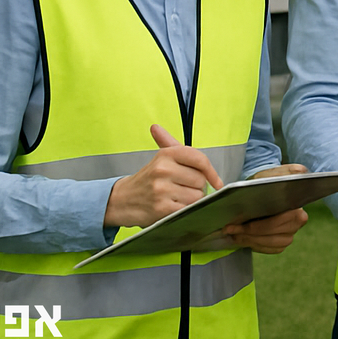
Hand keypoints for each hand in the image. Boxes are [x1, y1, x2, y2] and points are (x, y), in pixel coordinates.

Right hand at [104, 124, 223, 228]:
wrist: (121, 200)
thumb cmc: (146, 180)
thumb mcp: (158, 158)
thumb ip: (168, 143)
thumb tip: (156, 128)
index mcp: (166, 154)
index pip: (200, 159)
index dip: (212, 172)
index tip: (216, 181)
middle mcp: (163, 169)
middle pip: (201, 180)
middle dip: (197, 187)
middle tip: (183, 188)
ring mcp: (162, 189)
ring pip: (196, 196)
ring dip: (191, 201)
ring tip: (177, 198)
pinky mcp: (161, 208)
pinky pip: (188, 210)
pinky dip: (185, 211)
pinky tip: (174, 207)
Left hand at [222, 162, 309, 253]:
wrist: (265, 187)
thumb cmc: (267, 180)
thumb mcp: (273, 173)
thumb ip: (283, 174)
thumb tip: (296, 176)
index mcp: (297, 204)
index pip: (277, 222)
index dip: (257, 226)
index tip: (239, 225)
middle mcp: (299, 220)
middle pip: (273, 235)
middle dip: (250, 234)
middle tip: (231, 230)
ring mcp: (293, 232)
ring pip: (271, 244)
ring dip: (250, 241)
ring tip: (234, 234)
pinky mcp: (284, 240)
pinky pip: (271, 249)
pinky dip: (256, 246)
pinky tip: (244, 239)